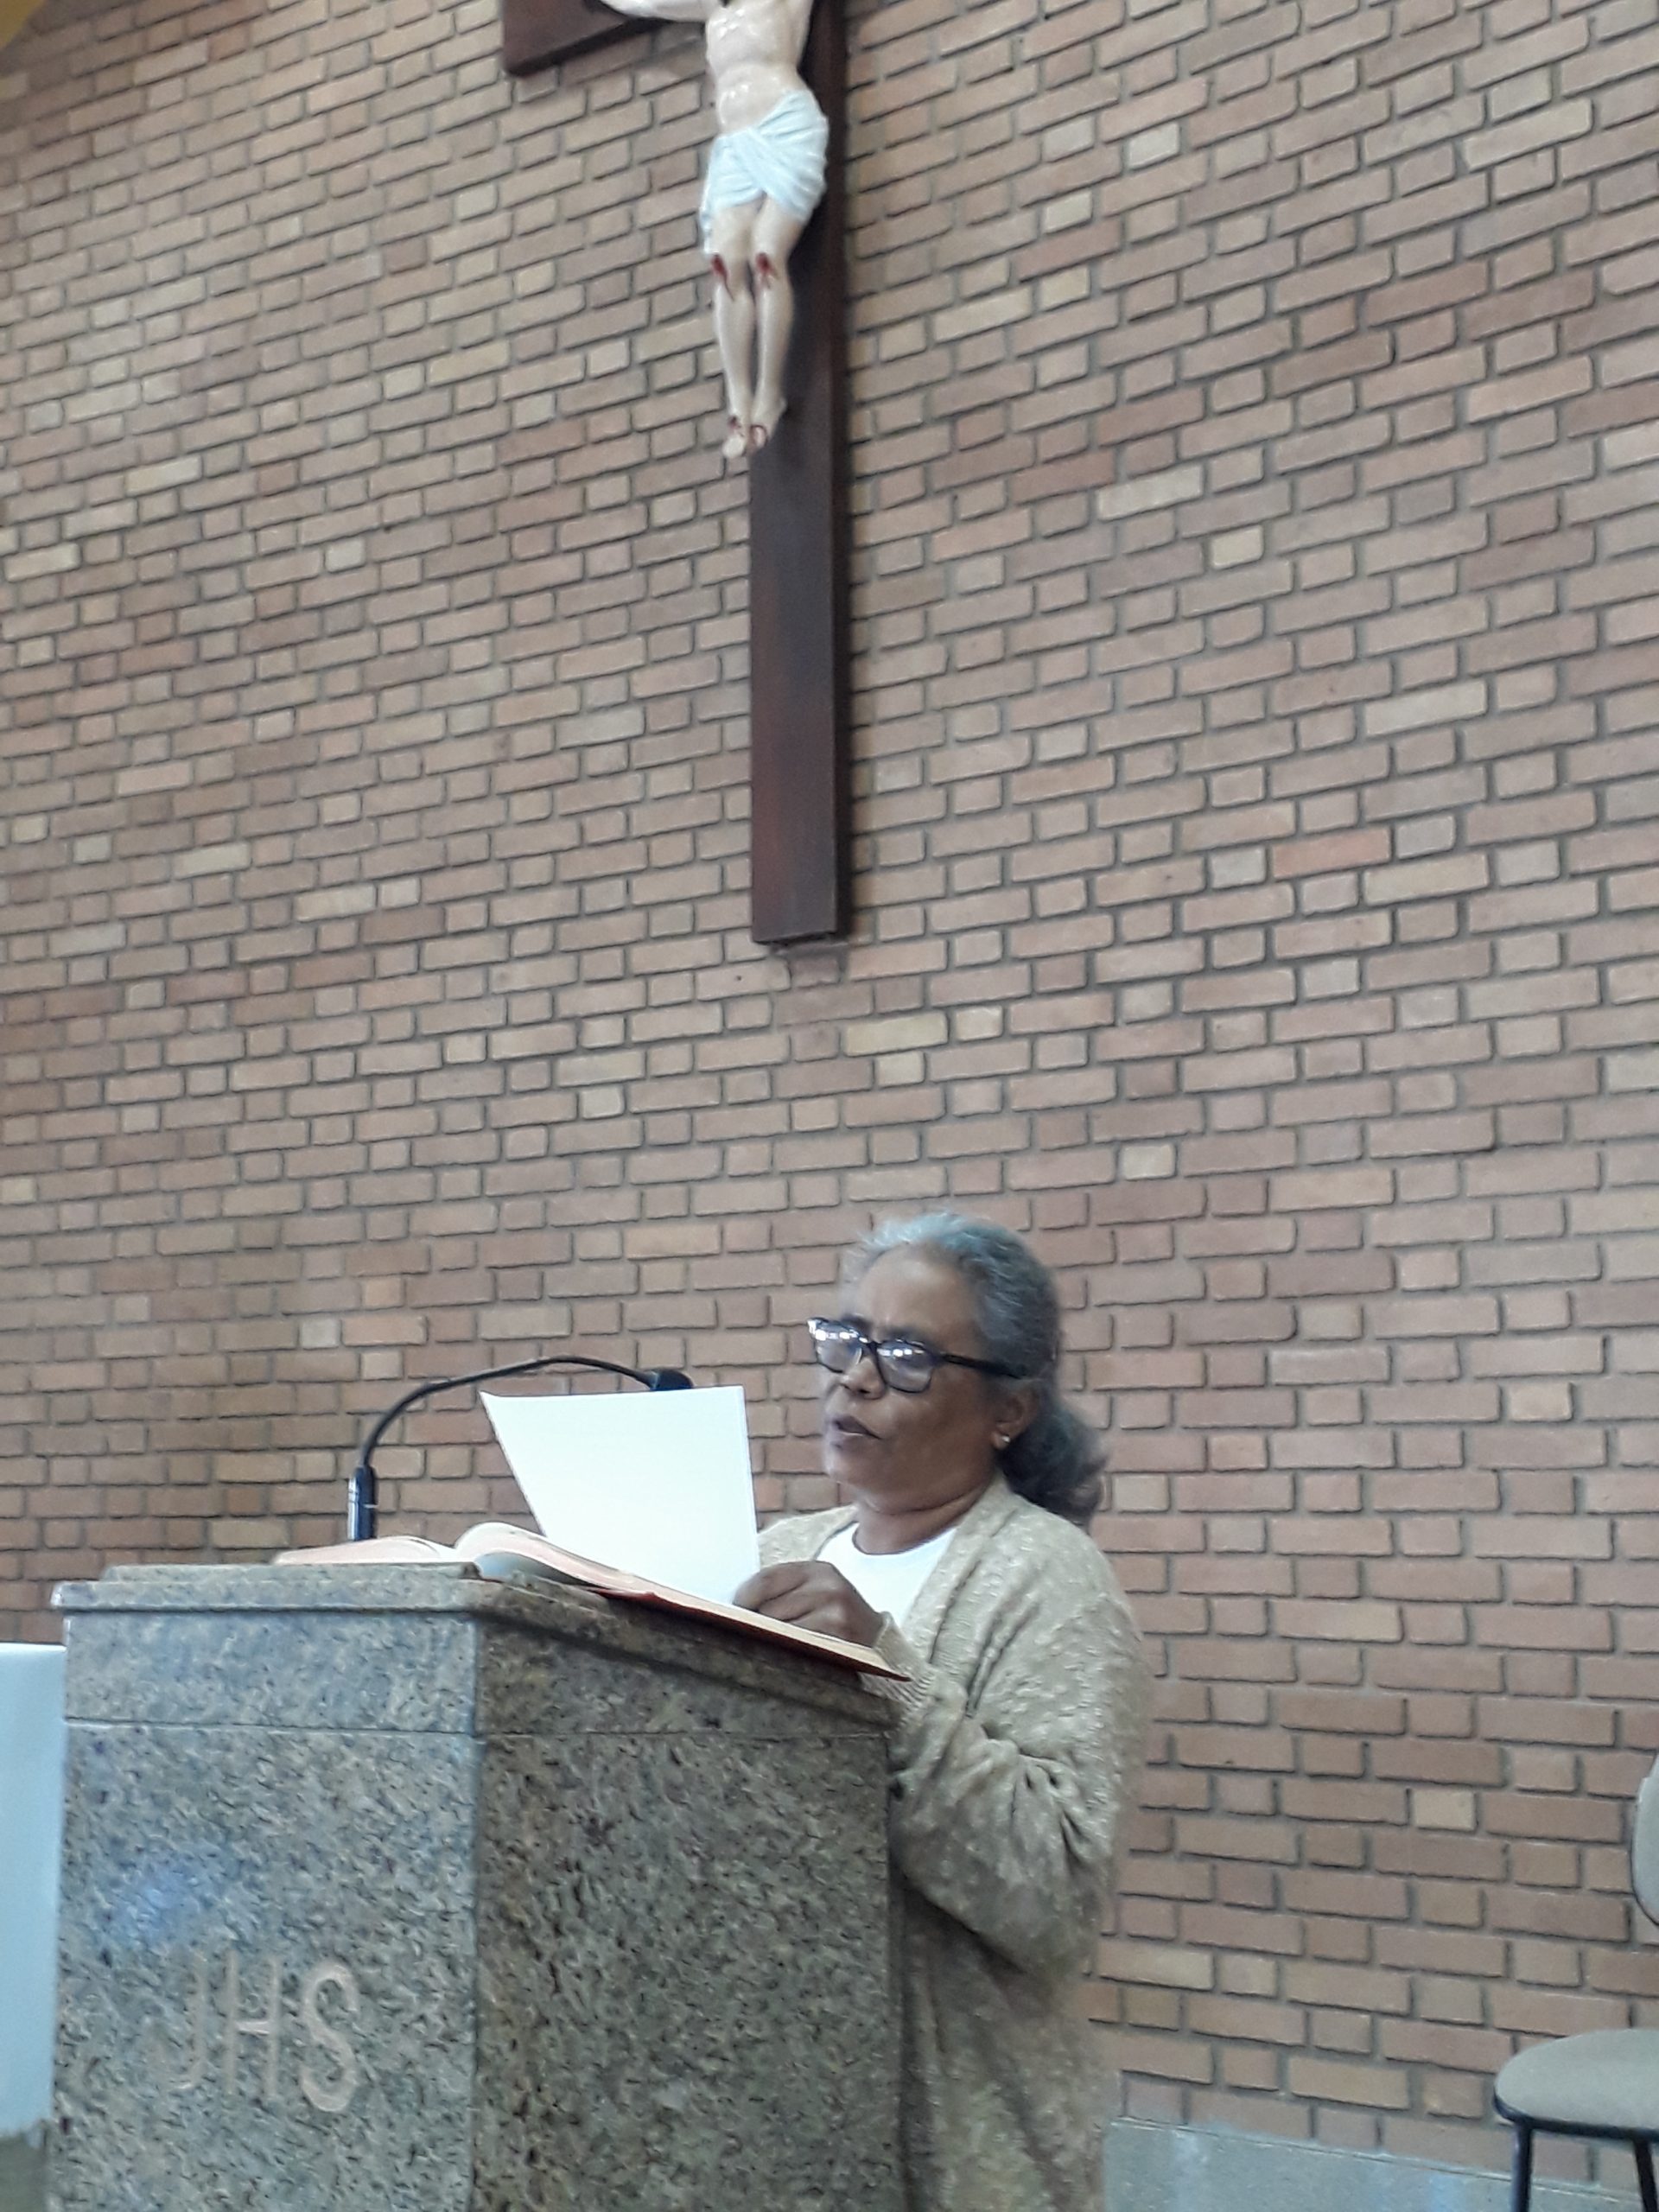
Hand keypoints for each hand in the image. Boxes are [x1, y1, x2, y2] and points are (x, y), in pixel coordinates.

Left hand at [734, 1562, 884, 1648]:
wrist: (881, 1642)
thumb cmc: (837, 1617)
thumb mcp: (817, 1593)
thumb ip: (784, 1592)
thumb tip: (733, 1606)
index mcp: (819, 1570)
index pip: (766, 1579)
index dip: (742, 1598)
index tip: (729, 1612)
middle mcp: (829, 1586)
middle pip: (769, 1607)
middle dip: (752, 1623)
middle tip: (743, 1634)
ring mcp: (836, 1613)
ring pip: (779, 1629)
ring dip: (767, 1640)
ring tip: (767, 1646)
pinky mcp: (839, 1639)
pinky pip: (796, 1646)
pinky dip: (785, 1652)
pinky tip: (785, 1656)